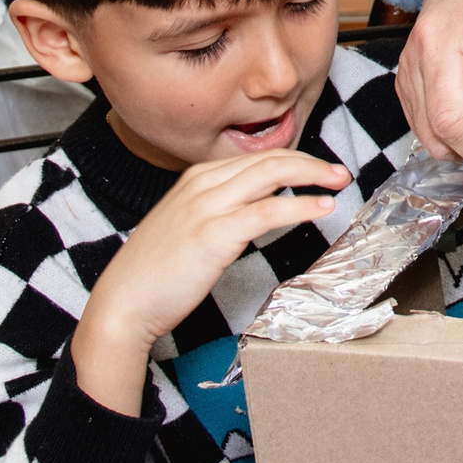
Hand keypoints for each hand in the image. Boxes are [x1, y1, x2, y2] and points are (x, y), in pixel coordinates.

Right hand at [73, 147, 344, 413]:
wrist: (123, 304)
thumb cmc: (154, 275)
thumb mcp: (185, 228)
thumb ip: (216, 211)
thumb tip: (254, 209)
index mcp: (194, 178)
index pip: (254, 158)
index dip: (292, 160)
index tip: (317, 170)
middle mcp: (201, 184)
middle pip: (268, 159)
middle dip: (310, 162)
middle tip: (339, 172)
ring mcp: (207, 206)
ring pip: (272, 174)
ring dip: (313, 175)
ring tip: (339, 182)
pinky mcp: (214, 234)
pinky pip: (268, 210)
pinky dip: (301, 206)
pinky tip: (323, 207)